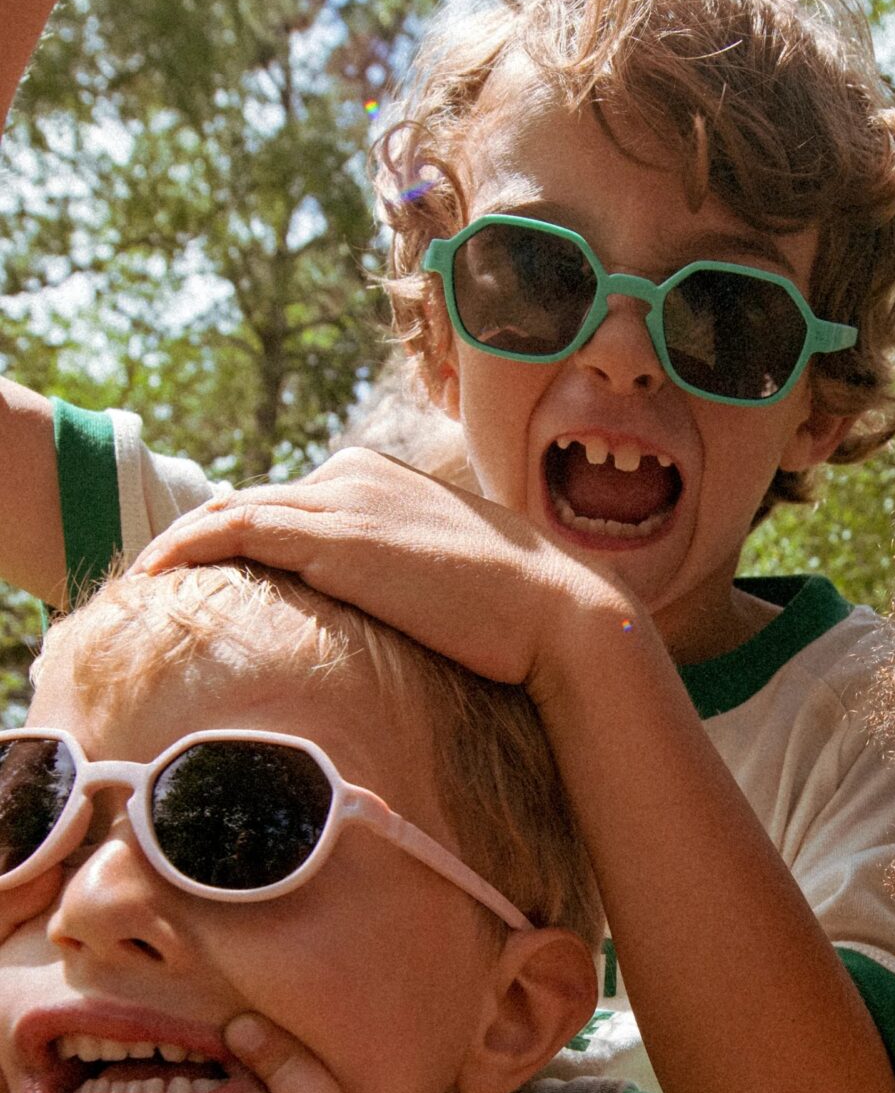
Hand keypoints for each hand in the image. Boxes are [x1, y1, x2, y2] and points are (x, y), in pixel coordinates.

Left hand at [139, 448, 634, 692]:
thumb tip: (402, 618)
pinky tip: (153, 581)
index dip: (243, 537)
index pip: (292, 502)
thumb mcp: (456, 581)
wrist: (557, 615)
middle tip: (154, 585)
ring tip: (138, 586)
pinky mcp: (330, 536)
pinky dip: (185, 548)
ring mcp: (342, 500)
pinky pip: (231, 530)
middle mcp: (356, 474)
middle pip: (252, 502)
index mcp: (385, 478)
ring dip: (178, 546)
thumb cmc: (522, 616)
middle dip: (199, 539)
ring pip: (229, 511)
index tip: (208, 581)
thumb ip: (412, 579)